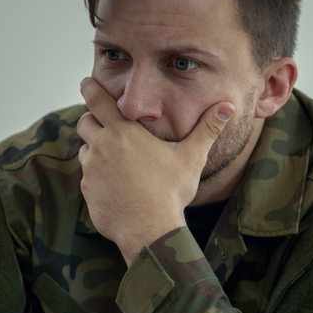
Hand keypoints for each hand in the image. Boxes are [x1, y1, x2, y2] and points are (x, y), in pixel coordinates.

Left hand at [77, 77, 233, 264]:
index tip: (87, 82)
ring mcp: (91, 170)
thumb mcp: (192, 157)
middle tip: (106, 124)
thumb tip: (228, 107)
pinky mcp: (87, 191)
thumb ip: (207, 129)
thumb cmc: (171, 192)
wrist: (150, 230)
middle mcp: (101, 147)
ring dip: (95, 150)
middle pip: (85, 122)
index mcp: (123, 132)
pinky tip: (117, 185)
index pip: (97, 100)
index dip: (90, 88)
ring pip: (84, 150)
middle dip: (92, 119)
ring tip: (117, 159)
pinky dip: (97, 176)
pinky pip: (87, 177)